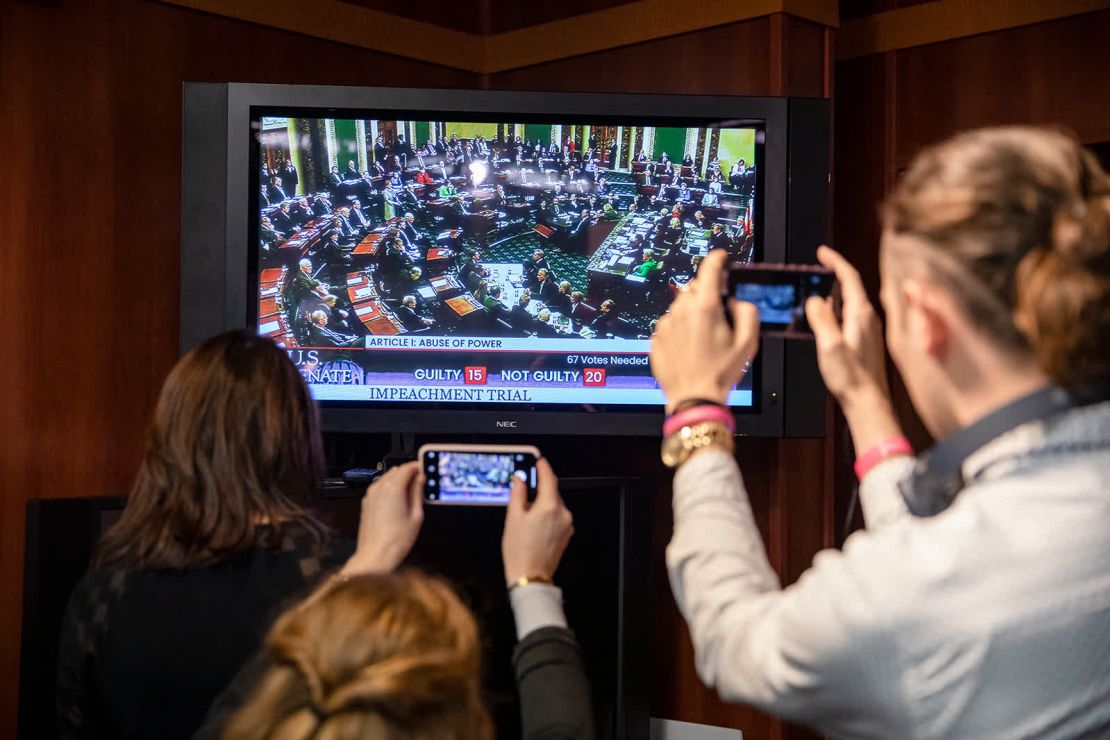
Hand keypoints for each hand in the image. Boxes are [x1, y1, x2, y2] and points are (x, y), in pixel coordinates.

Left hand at [341, 462, 423, 576]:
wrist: (375, 555)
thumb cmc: (398, 539)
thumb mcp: (416, 515)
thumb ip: (418, 493)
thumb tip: (421, 479)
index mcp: (393, 487)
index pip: (407, 468)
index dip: (418, 467)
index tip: (426, 470)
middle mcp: (379, 487)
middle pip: (396, 471)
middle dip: (409, 473)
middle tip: (422, 482)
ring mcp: (370, 495)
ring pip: (387, 478)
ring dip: (399, 480)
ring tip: (411, 492)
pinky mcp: (366, 503)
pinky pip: (379, 488)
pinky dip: (389, 488)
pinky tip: (398, 500)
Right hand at [502, 459, 572, 584]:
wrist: (530, 577)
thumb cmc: (520, 551)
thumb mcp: (513, 518)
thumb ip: (518, 494)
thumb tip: (520, 480)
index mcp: (549, 506)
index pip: (549, 478)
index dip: (543, 467)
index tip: (539, 461)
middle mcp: (562, 514)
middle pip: (552, 493)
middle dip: (539, 491)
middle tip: (523, 497)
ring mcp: (566, 525)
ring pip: (554, 506)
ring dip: (542, 506)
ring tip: (526, 519)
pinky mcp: (566, 535)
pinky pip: (557, 518)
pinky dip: (547, 516)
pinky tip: (534, 527)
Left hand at [650, 249, 759, 413]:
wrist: (694, 398)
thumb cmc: (720, 372)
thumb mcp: (748, 342)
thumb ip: (748, 312)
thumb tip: (737, 300)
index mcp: (705, 308)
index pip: (710, 269)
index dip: (717, 259)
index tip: (721, 257)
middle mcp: (681, 311)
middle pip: (694, 288)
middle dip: (706, 294)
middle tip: (718, 316)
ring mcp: (666, 324)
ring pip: (680, 306)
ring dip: (691, 313)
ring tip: (703, 338)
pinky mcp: (656, 338)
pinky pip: (669, 324)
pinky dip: (679, 329)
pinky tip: (689, 347)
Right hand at [805, 246, 902, 450]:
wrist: (868, 403)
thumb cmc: (852, 378)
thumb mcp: (830, 346)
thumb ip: (821, 319)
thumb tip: (814, 300)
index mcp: (860, 315)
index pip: (849, 277)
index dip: (835, 261)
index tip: (822, 252)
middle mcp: (868, 319)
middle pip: (851, 287)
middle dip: (833, 275)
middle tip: (816, 269)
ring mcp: (869, 331)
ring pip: (851, 302)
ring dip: (834, 294)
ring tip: (816, 292)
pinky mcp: (866, 342)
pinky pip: (850, 316)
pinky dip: (837, 310)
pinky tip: (826, 320)